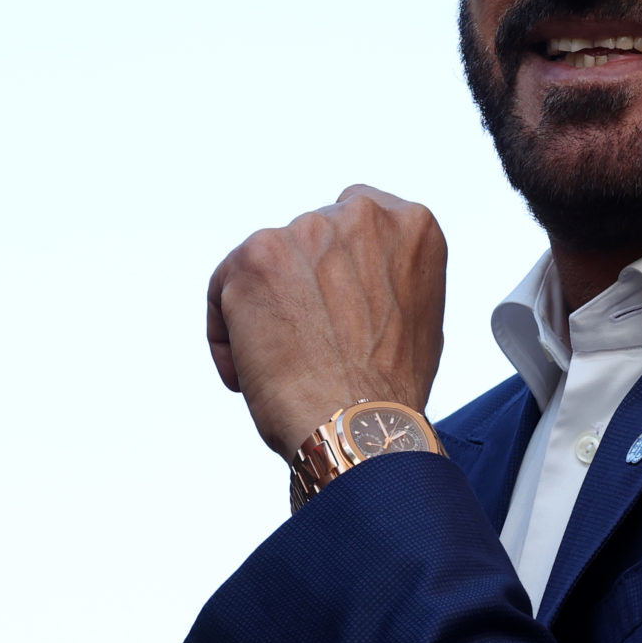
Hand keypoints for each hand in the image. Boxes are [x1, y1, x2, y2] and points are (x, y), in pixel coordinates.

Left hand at [205, 185, 446, 456]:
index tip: (328, 299)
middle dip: (299, 286)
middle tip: (305, 344)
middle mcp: (362, 215)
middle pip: (307, 240)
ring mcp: (307, 231)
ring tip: (282, 368)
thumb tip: (357, 280)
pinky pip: (224, 289)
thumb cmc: (387, 395)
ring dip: (264, 311)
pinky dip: (228, 336)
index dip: (336, 261)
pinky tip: (249, 376)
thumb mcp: (418, 316)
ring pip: (264, 266)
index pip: (356, 213)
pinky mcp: (255, 255)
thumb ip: (389, 278)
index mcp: (412, 225)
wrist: (357, 428)